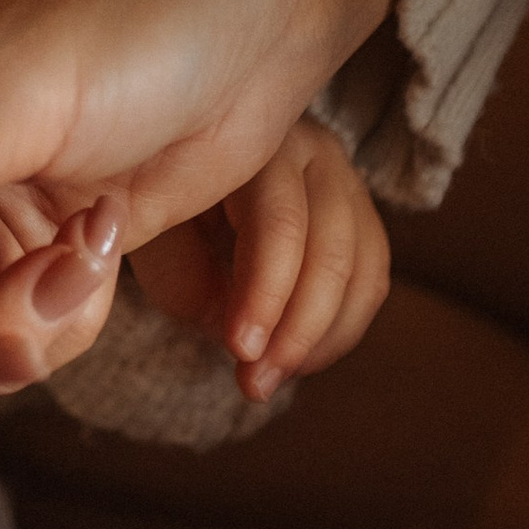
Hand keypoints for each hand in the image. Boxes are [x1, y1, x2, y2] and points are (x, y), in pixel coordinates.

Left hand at [136, 115, 391, 407]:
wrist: (183, 173)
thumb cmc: (163, 205)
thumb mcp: (157, 234)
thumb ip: (186, 278)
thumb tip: (238, 336)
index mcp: (258, 146)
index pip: (280, 224)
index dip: (266, 295)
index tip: (239, 351)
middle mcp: (315, 155)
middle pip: (332, 252)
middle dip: (296, 330)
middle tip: (255, 383)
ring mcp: (347, 184)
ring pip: (362, 273)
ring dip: (321, 340)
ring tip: (271, 378)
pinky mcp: (361, 220)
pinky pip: (371, 283)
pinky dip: (340, 331)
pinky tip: (298, 360)